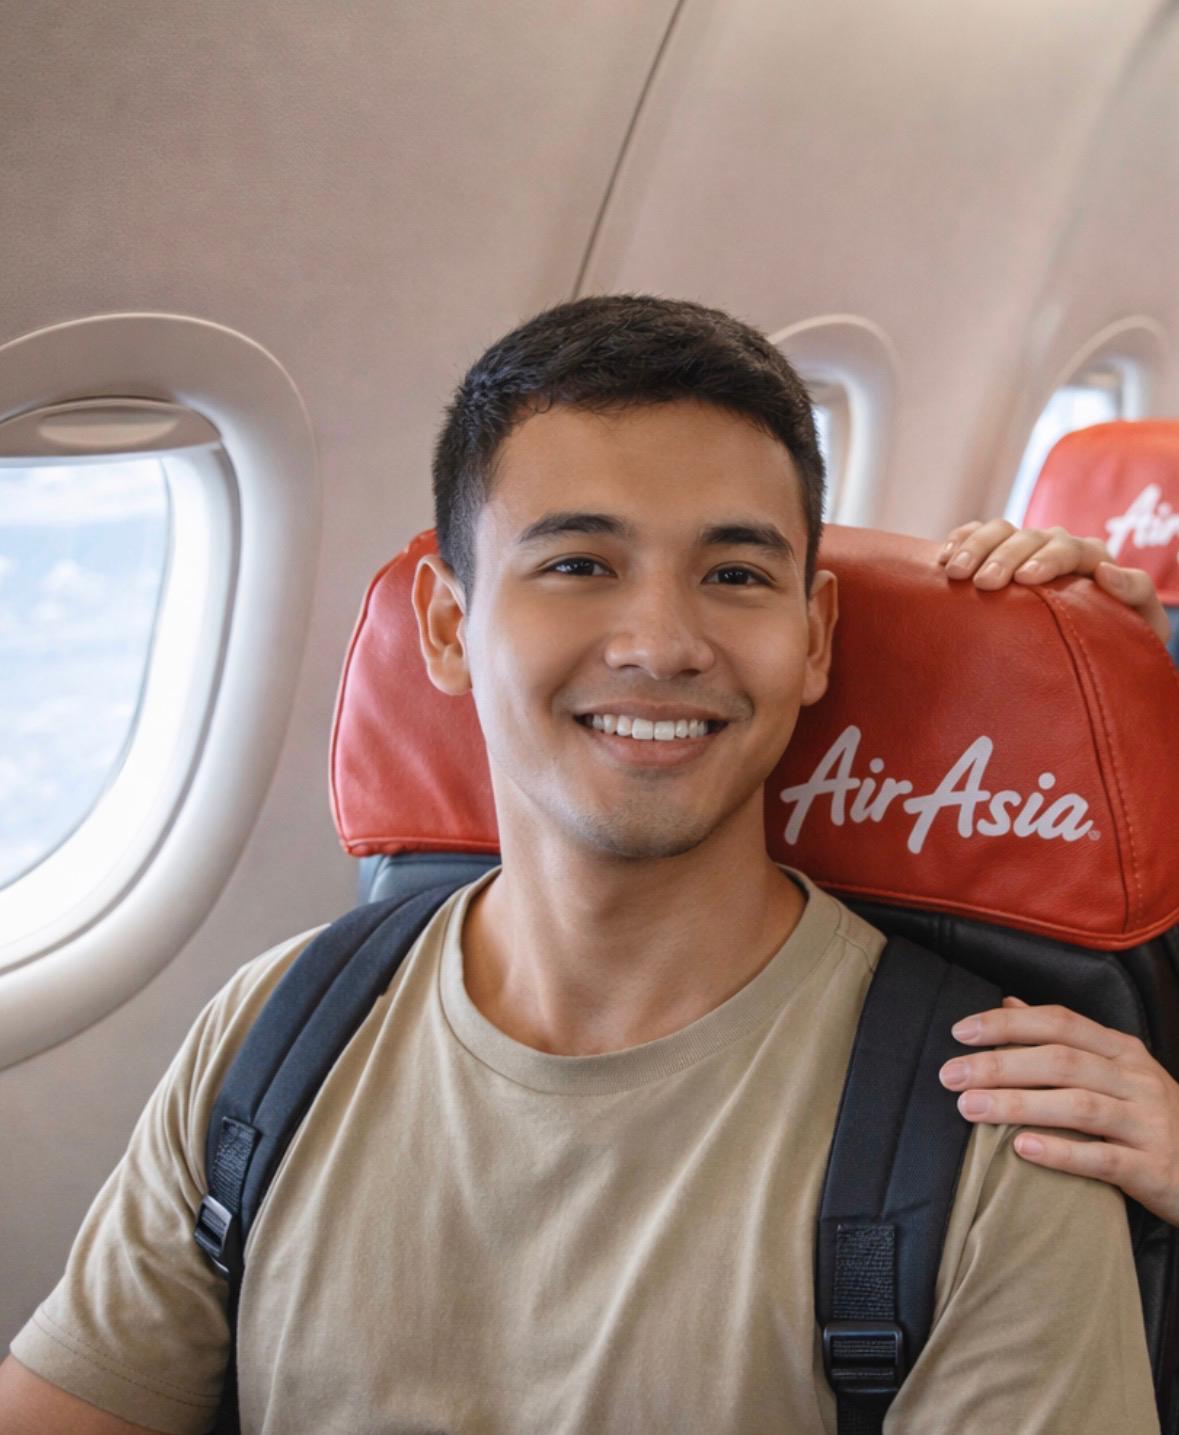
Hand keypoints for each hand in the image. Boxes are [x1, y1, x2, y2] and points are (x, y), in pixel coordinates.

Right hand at [938, 518, 1169, 644]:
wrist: (1088, 652)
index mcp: (1091, 559)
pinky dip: (959, 540)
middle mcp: (1055, 546)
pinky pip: (975, 534)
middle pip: (1028, 537)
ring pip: (998, 530)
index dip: (1047, 559)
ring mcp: (1023, 548)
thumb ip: (1136, 594)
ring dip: (974, 547)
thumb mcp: (1141, 625)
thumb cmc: (1116, 643)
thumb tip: (1106, 570)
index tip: (1025, 579)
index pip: (1069, 548)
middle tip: (982, 583)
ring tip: (954, 572)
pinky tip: (944, 559)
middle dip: (1003, 556)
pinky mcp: (996, 554)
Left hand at [939, 997, 1178, 1223]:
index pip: (1060, 1023)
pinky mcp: (1154, 1168)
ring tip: (970, 1108)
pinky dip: (1061, 1153)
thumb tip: (1008, 1003)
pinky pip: (1103, 1159)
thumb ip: (1064, 1039)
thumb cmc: (1147, 1118)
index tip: (961, 1031)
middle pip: (1061, 1061)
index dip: (1008, 1023)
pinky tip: (1022, 1150)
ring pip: (1078, 1106)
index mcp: (1121, 1050)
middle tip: (951, 1076)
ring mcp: (1149, 1123)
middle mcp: (1136, 1080)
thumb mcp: (1114, 1070)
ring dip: (1018, 1105)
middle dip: (1000, 1065)